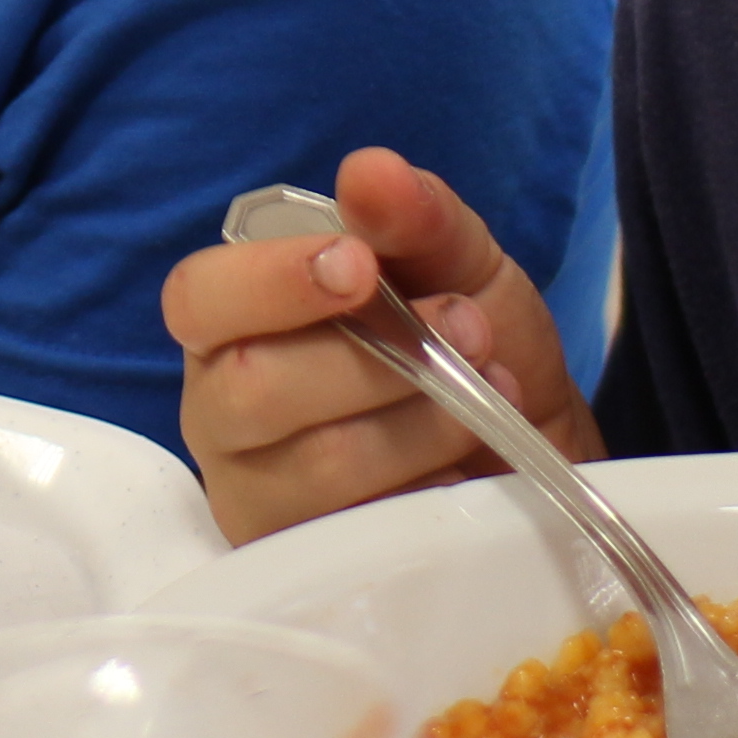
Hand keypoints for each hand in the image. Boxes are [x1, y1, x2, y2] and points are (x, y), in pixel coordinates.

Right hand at [166, 144, 597, 546]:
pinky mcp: (312, 566)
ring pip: (319, 463)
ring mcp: (264, 498)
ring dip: (422, 419)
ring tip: (490, 391)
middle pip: (254, 389)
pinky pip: (365, 531)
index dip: (270, 283)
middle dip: (378, 357)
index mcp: (236, 323)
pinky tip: (472, 464)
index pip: (198, 300)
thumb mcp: (458, 261)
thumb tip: (369, 171)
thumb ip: (413, 216)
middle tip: (470, 329)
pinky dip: (434, 486)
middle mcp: (226, 412)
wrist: (539, 449)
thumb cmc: (473, 343)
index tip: (360, 267)